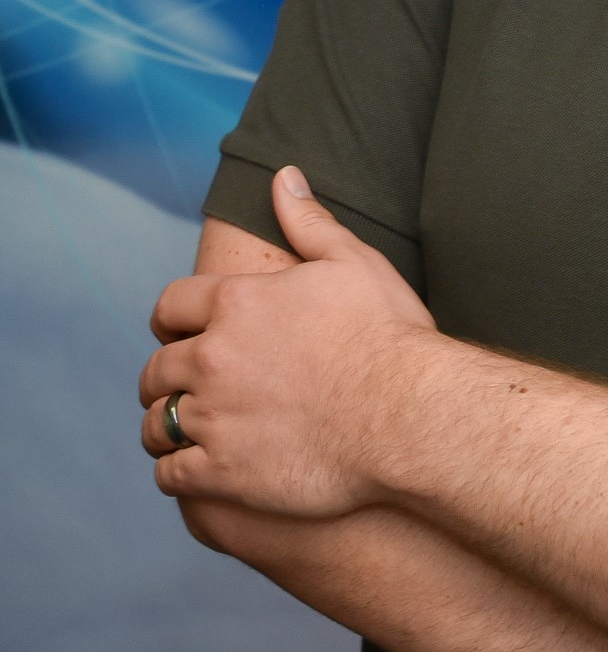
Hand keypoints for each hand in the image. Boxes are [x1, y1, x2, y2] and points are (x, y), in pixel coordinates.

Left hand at [139, 168, 438, 517]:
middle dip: (166, 377)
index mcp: (237, 303)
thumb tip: (284, 177)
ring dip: (166, 426)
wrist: (407, 413)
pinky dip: (177, 472)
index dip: (173, 321)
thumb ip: (310, 221)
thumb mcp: (354, 262)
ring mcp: (214, 417)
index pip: (170, 306)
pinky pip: (171, 475)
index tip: (184, 334)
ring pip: (156, 425)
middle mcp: (214, 357)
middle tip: (189, 387)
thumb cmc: (387, 336)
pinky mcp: (222, 472)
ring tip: (188, 433)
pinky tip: (199, 471)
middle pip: (156, 369)